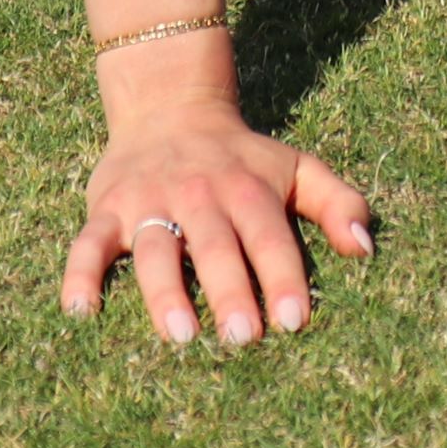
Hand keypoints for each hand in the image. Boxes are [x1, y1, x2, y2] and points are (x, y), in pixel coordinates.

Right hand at [65, 100, 373, 344]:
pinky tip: (79, 310)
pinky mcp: (107, 208)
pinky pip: (89, 242)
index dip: (283, 277)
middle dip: (230, 291)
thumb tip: (367, 248)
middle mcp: (199, 196)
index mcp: (248, 190)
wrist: (170, 108)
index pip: (269, 236)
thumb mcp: (296, 167)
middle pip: (215, 247)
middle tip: (243, 338)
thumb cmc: (243, 158)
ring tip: (179, 335)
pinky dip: (80, 273)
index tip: (295, 320)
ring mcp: (150, 202)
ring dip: (164, 291)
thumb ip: (338, 202)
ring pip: (156, 249)